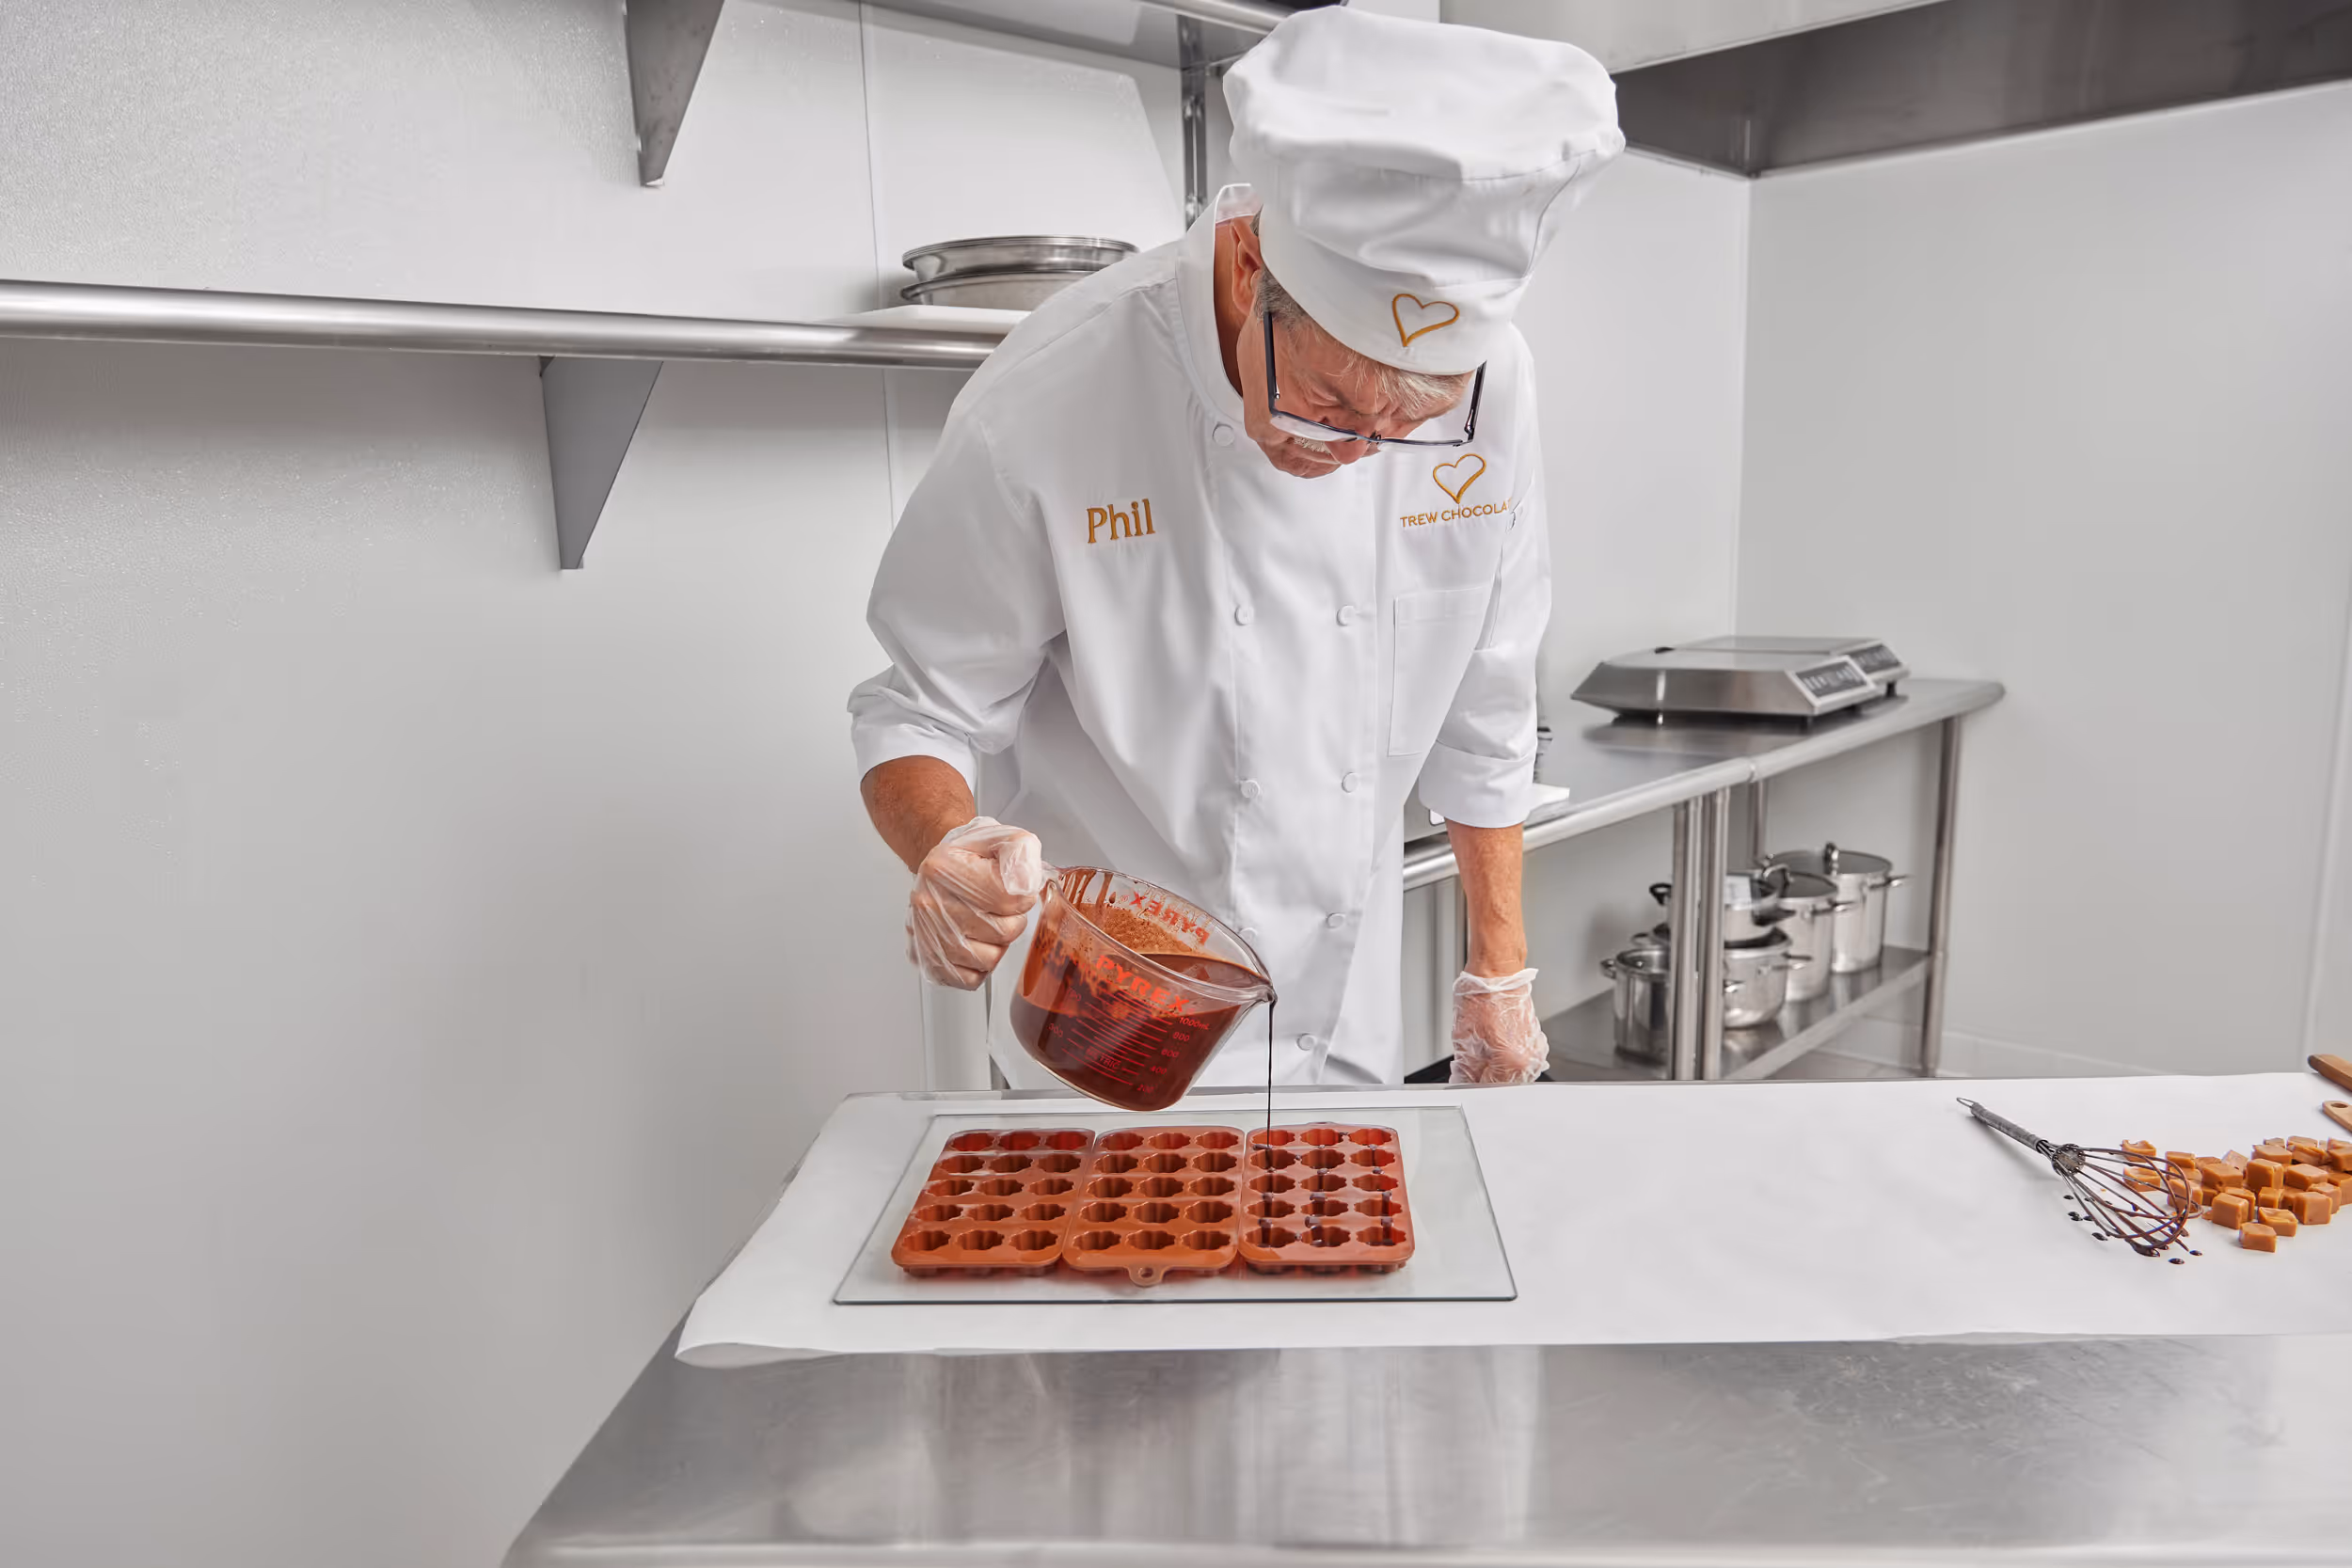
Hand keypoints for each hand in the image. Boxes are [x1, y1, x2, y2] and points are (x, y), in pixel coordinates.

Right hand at [905, 817, 1044, 988]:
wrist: (940, 869)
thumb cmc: (969, 857)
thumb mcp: (1000, 838)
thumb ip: (1021, 851)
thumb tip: (1026, 882)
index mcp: (944, 868)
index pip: (1008, 898)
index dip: (1024, 897)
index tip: (1017, 893)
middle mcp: (929, 903)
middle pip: (1001, 932)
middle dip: (1014, 921)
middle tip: (1003, 910)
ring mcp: (926, 935)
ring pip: (989, 959)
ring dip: (998, 945)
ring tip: (989, 925)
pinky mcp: (928, 961)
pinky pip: (970, 979)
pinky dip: (981, 966)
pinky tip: (977, 943)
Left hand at [1448, 967, 1546, 1084]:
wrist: (1498, 974)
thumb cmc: (1482, 997)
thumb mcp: (1464, 1039)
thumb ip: (1466, 1067)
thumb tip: (1464, 1079)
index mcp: (1512, 1061)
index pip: (1489, 1087)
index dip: (1471, 1083)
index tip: (1463, 1078)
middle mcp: (1529, 1058)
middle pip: (1503, 1083)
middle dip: (1484, 1077)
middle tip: (1469, 1065)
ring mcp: (1535, 1049)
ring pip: (1513, 1074)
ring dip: (1497, 1069)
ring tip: (1481, 1051)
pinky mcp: (1536, 1041)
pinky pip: (1521, 1061)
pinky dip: (1507, 1059)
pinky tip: (1494, 1046)